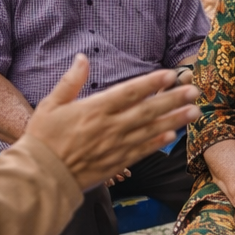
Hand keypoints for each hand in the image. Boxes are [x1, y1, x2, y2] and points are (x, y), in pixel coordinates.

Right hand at [24, 57, 199, 189]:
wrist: (39, 177)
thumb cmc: (42, 139)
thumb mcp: (51, 104)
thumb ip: (70, 81)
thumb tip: (82, 58)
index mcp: (94, 109)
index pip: (129, 92)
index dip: (152, 83)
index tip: (170, 74)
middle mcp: (109, 127)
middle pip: (147, 110)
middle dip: (173, 99)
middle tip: (194, 91)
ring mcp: (114, 146)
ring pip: (150, 130)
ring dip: (174, 120)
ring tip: (194, 112)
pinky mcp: (115, 163)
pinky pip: (141, 151)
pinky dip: (157, 143)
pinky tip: (172, 135)